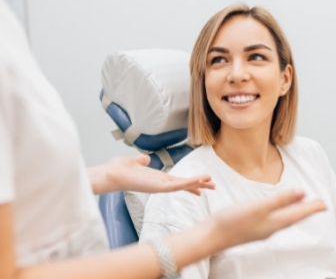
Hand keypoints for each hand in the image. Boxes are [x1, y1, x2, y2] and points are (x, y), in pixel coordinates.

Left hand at [88, 154, 214, 194]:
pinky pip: (176, 186)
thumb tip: (145, 158)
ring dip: (197, 183)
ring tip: (211, 182)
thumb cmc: (119, 169)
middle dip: (199, 184)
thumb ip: (142, 160)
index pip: (177, 180)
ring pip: (183, 185)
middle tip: (214, 186)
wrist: (111, 173)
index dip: (190, 182)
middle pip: (184, 184)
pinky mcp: (158, 187)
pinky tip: (198, 181)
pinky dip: (188, 183)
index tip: (202, 184)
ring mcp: (160, 187)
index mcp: (157, 178)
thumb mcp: (134, 161)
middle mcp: (160, 184)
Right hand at [209, 190, 325, 249]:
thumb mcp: (259, 207)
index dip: (312, 208)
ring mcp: (261, 229)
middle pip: (294, 218)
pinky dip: (281, 214)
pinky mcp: (252, 228)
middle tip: (317, 205)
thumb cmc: (233, 221)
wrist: (212, 236)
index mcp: (275, 222)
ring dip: (295, 212)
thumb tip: (302, 193)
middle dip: (306, 211)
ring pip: (284, 220)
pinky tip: (276, 212)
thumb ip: (280, 200)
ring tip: (301, 206)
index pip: (299, 214)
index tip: (325, 203)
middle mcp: (271, 228)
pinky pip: (274, 220)